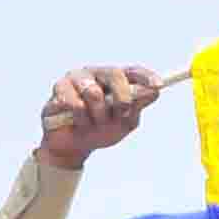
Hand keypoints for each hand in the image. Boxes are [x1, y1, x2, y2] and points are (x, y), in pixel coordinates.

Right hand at [39, 66, 161, 169]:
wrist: (74, 145)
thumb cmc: (100, 131)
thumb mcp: (124, 123)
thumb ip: (137, 107)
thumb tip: (154, 92)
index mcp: (116, 81)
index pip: (133, 72)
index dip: (146, 77)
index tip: (159, 85)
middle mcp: (98, 75)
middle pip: (115, 74)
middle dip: (122, 97)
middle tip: (121, 114)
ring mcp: (78, 78)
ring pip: (93, 92)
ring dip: (98, 116)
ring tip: (93, 124)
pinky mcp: (60, 87)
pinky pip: (75, 104)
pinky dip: (81, 120)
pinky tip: (78, 122)